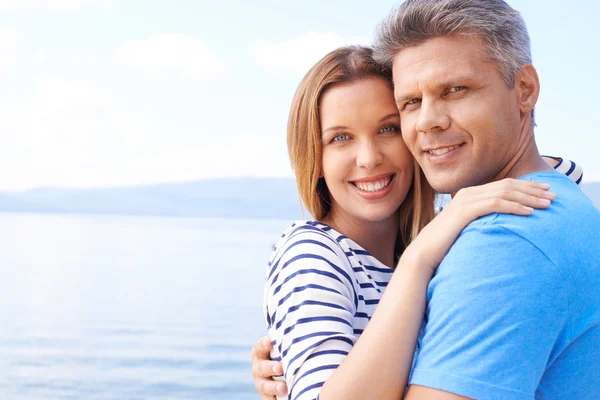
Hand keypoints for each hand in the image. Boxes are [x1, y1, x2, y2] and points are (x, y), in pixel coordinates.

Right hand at [251, 336, 286, 398]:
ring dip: (273, 387)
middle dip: (271, 368)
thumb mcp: (285, 349)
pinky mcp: (266, 396)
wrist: (283, 375)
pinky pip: (268, 399)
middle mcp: (258, 368)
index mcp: (261, 353)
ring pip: (264, 385)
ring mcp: (261, 383)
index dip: (264, 344)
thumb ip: (289, 342)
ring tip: (284, 387)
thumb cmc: (287, 356)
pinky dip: (273, 399)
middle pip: (261, 367)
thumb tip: (306, 328)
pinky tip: (284, 396)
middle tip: (281, 367)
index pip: (260, 347)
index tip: (271, 342)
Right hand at [403, 178, 554, 274]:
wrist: (425, 252)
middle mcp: (469, 193)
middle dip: (533, 190)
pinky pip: (495, 204)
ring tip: (546, 205)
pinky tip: (528, 213)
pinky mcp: (465, 211)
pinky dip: (514, 207)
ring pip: (504, 193)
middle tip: (553, 196)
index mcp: (470, 194)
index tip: (545, 192)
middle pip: (508, 186)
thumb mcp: (468, 227)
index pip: (504, 185)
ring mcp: (466, 200)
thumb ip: (482, 220)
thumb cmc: (446, 244)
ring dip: (529, 198)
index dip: (527, 187)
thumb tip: (501, 224)